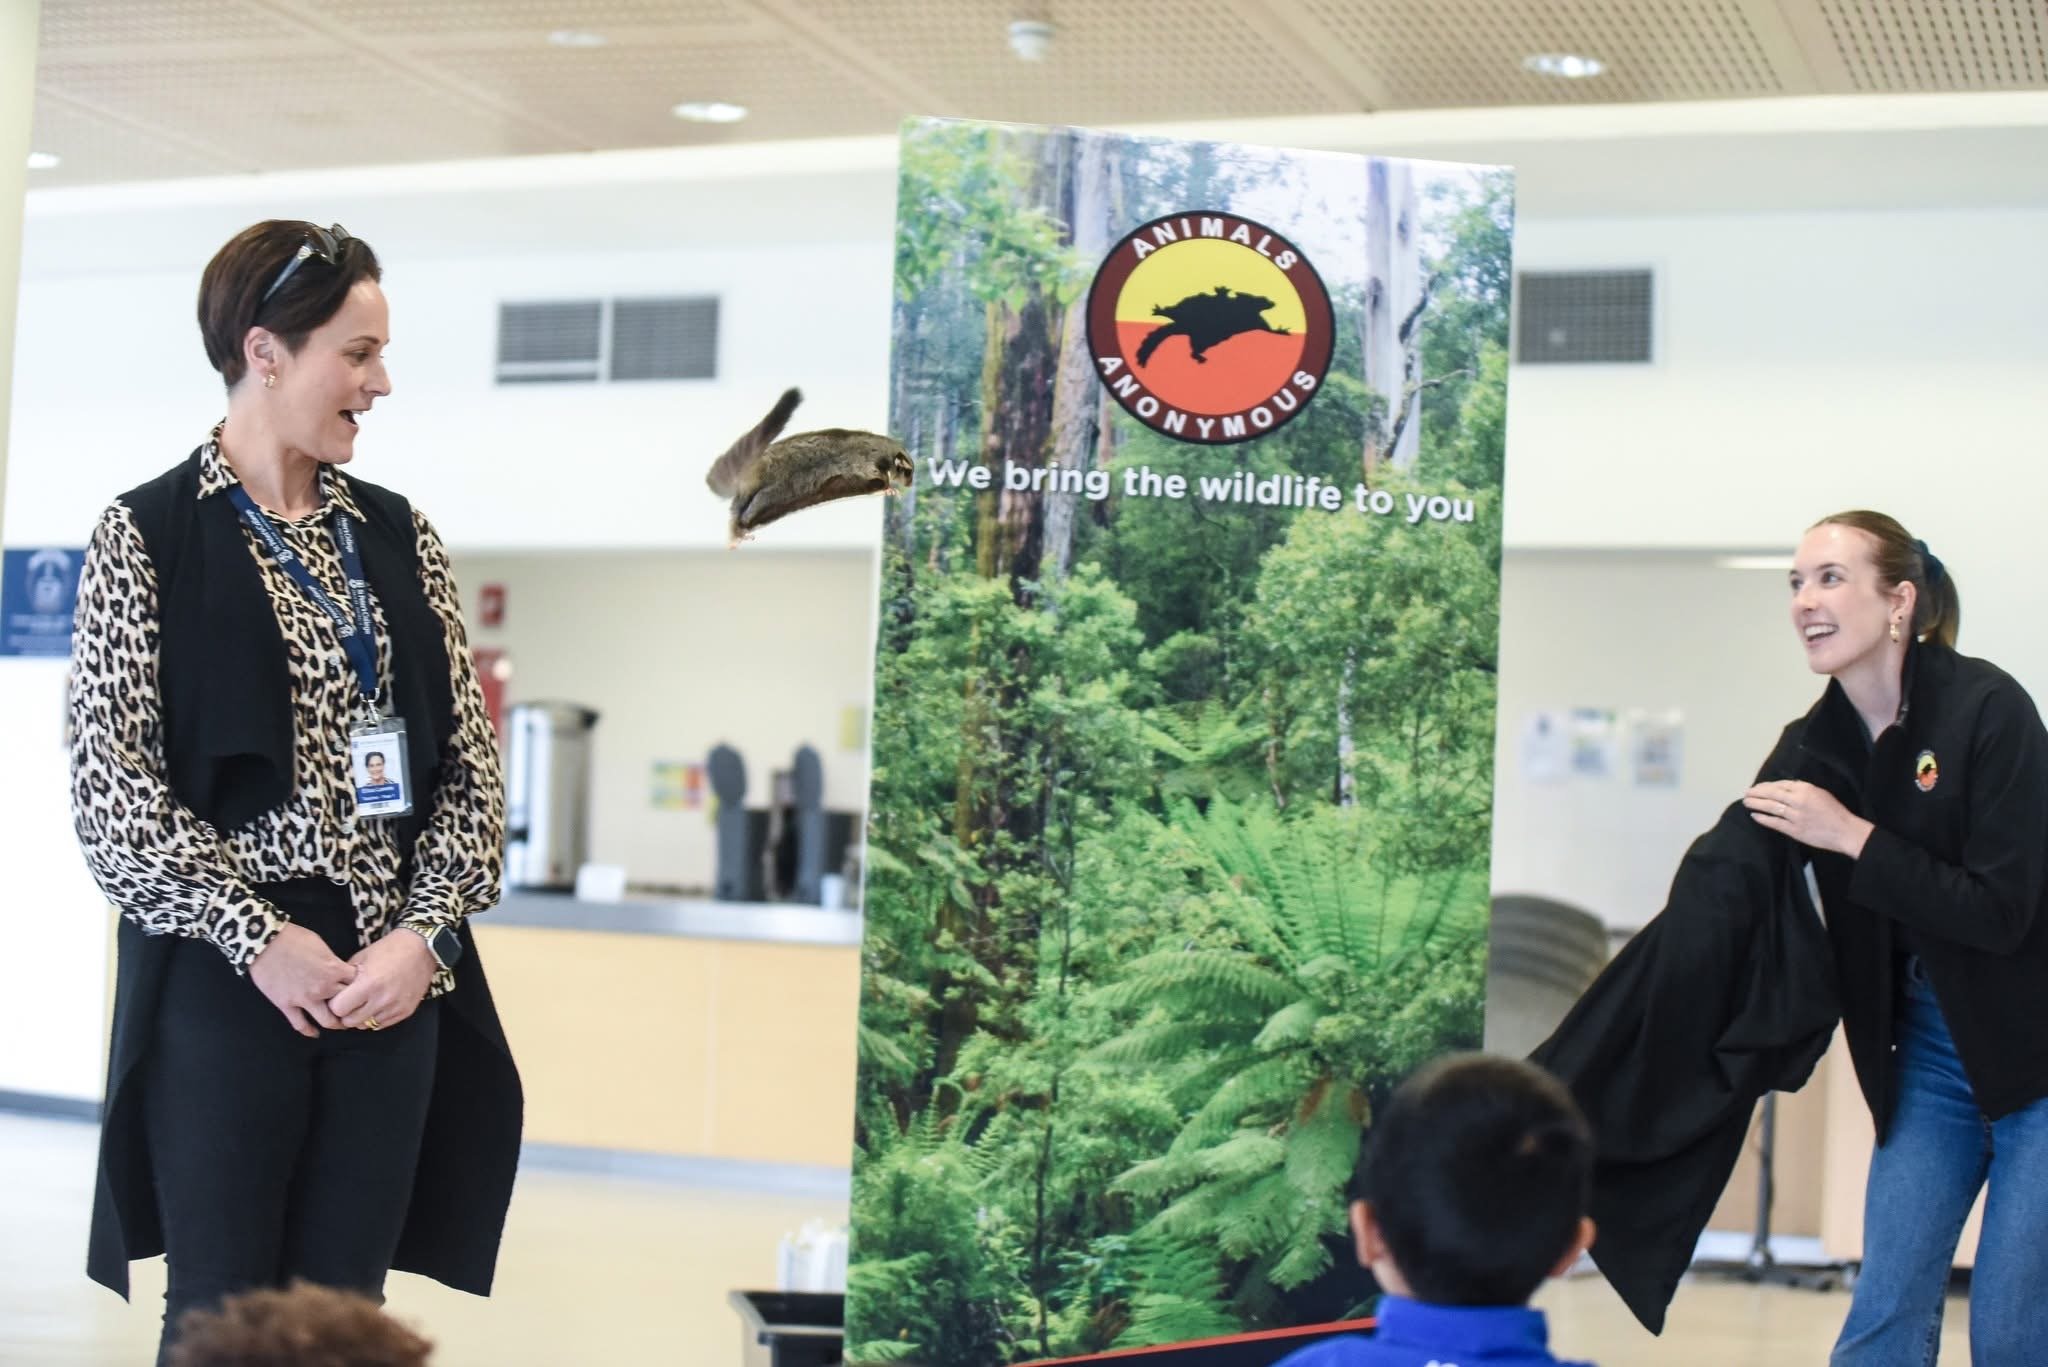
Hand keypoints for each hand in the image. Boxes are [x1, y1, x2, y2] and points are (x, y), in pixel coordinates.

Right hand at [249, 924, 356, 1037]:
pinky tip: (314, 1033)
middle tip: (355, 1009)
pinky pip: (300, 1024)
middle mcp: (324, 987)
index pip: (358, 984)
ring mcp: (305, 999)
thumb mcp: (322, 945)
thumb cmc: (294, 938)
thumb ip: (333, 962)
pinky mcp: (286, 1005)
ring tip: (340, 1024)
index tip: (361, 989)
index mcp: (335, 970)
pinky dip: (309, 1031)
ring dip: (336, 1024)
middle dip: (354, 1007)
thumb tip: (339, 970)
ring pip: (328, 1021)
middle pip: (348, 1004)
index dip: (362, 987)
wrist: (265, 943)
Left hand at [328, 929, 437, 1031]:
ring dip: (362, 1016)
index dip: (335, 1004)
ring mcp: (395, 1007)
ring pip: (365, 1025)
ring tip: (365, 1002)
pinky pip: (381, 1024)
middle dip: (346, 1013)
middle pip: (350, 1022)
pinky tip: (378, 1003)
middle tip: (350, 1002)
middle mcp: (382, 999)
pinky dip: (376, 1017)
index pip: (338, 1009)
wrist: (421, 948)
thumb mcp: (361, 958)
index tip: (338, 998)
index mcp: (368, 983)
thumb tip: (333, 993)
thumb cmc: (389, 949)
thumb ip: (346, 979)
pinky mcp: (405, 1012)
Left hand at [1744, 780, 1874, 855]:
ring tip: (1746, 802)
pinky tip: (1755, 816)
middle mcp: (1798, 800)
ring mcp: (1795, 816)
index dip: (1766, 786)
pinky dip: (1763, 819)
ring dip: (1756, 804)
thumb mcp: (1820, 793)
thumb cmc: (1835, 811)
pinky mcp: (1794, 830)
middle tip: (1746, 793)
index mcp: (1806, 789)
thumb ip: (1802, 789)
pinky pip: (1774, 823)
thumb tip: (1784, 787)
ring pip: (1771, 807)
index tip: (1758, 787)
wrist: (1845, 831)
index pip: (1780, 785)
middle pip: (1772, 794)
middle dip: (1757, 793)